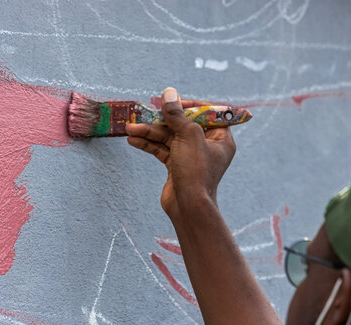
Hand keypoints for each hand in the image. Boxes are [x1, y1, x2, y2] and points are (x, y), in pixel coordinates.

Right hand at [126, 87, 235, 219]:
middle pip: (183, 124)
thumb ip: (177, 114)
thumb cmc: (196, 171)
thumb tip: (169, 93)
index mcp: (220, 138)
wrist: (188, 206)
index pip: (207, 113)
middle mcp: (207, 146)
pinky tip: (133, 140)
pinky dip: (148, 144)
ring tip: (130, 128)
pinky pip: (162, 150)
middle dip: (162, 119)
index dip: (190, 105)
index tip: (173, 101)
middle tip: (145, 111)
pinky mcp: (176, 166)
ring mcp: (190, 157)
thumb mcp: (188, 136)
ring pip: (168, 137)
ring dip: (149, 132)